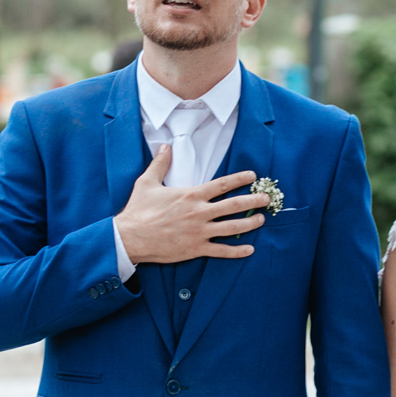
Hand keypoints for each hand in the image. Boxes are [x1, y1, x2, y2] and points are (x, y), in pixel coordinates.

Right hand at [114, 144, 270, 263]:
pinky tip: (250, 249)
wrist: (129, 238)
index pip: (222, 184)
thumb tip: (165, 145)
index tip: (253, 176)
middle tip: (266, 198)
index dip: (240, 179)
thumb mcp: (147, 182)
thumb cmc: (138, 211)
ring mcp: (199, 232)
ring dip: (250, 223)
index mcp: (191, 195)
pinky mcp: (196, 249)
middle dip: (253, 201)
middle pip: (234, 205)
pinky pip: (221, 250)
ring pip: (232, 227)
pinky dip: (237, 251)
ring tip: (261, 219)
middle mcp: (199, 213)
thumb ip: (160, 163)